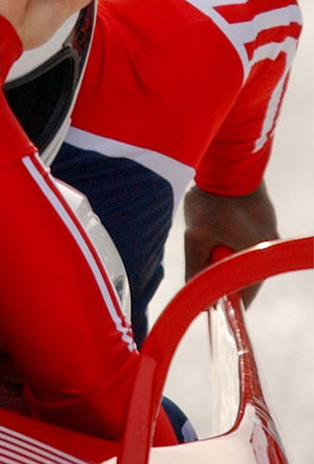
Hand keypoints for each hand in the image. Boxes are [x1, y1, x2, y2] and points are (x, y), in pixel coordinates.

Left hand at [183, 181, 278, 305]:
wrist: (228, 164)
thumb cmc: (211, 202)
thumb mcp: (194, 238)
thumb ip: (194, 268)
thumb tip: (194, 293)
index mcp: (256, 258)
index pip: (242, 297)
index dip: (222, 300)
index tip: (207, 298)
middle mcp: (269, 249)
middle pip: (241, 275)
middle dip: (218, 270)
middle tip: (201, 250)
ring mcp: (269, 233)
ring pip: (241, 255)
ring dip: (222, 251)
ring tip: (207, 231)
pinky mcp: (265, 220)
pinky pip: (245, 239)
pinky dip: (229, 237)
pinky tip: (215, 221)